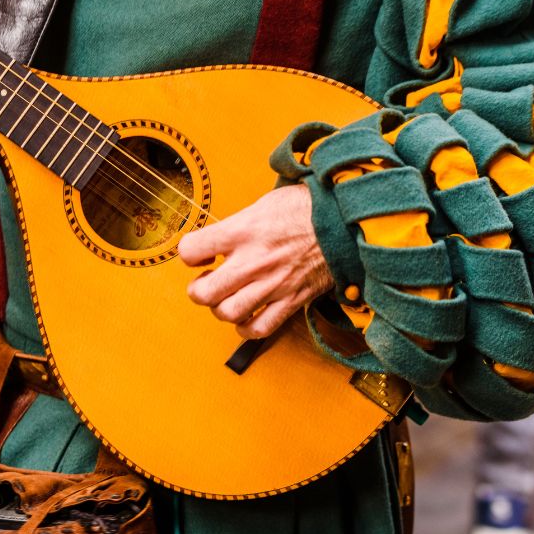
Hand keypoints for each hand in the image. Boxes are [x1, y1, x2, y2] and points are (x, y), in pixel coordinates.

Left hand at [179, 184, 333, 339]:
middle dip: (197, 289)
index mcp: (242, 231)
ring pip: (228, 313)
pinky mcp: (290, 300)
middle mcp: (253, 260)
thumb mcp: (263, 204)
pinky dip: (246, 328)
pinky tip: (245, 317)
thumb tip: (218, 240)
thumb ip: (236, 225)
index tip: (199, 254)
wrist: (345, 221)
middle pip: (204, 292)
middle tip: (206, 281)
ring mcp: (272, 284)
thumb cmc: (306, 208)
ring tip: (226, 297)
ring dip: (220, 308)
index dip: (189, 253)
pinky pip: (259, 328)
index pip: (190, 250)